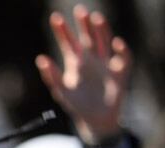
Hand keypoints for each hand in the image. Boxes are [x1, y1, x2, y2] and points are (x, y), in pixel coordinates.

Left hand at [36, 5, 131, 144]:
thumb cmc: (76, 104)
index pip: (68, 42)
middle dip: (83, 24)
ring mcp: (106, 64)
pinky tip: (116, 42)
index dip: (62, 30)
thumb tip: (40, 59)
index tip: (55, 17)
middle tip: (79, 10)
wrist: (95, 120)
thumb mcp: (61, 91)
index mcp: (76, 62)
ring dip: (101, 30)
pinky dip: (122, 50)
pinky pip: (124, 58)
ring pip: (104, 42)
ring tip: (96, 18)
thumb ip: (51, 75)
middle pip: (88, 36)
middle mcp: (91, 59)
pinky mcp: (120, 72)